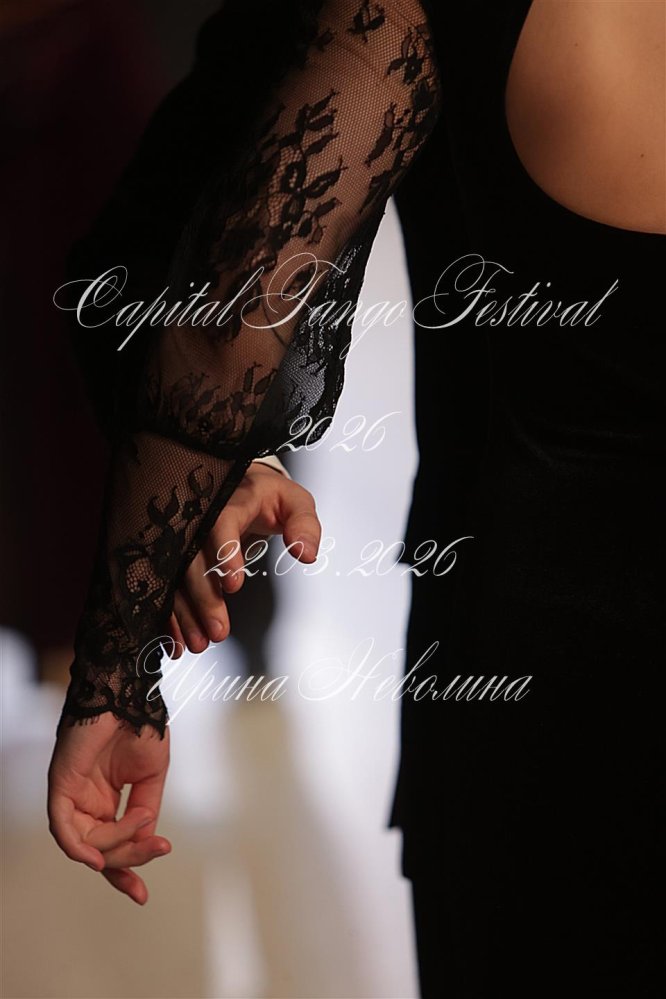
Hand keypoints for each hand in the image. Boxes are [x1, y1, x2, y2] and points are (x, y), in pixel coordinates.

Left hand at [47, 713, 170, 904]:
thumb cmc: (142, 726)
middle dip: (125, 864)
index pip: (111, 847)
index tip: (142, 897)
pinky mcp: (60, 785)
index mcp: (106, 800)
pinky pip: (63, 828)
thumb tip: (144, 847)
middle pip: (97, 852)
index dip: (124, 874)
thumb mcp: (152, 779)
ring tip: (143, 821)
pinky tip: (97, 859)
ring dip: (115, 844)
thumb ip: (144, 815)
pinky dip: (79, 848)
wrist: (131, 693)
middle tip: (157, 851)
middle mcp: (86, 802)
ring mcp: (72, 794)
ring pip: (85, 844)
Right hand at [170, 461, 320, 654]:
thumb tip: (307, 554)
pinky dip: (170, 616)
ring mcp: (182, 538)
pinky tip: (177, 643)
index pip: (222, 522)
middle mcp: (199, 518)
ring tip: (200, 645)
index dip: (224, 552)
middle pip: (193, 558)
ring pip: (176, 577)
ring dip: (185, 614)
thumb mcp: (294, 502)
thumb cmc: (270, 497)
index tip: (234, 585)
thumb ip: (304, 524)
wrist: (237, 486)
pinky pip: (167, 586)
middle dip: (205, 598)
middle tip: (219, 633)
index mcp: (231, 500)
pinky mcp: (175, 557)